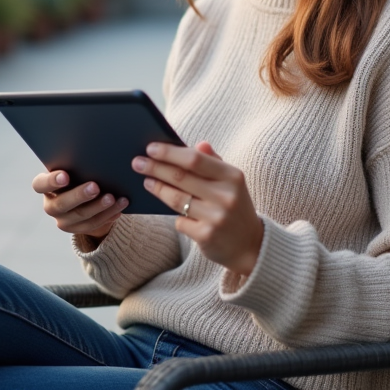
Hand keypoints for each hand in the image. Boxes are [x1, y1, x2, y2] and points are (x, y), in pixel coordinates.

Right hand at [32, 170, 128, 238]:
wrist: (84, 196)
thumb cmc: (79, 173)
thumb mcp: (75, 168)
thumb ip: (78, 163)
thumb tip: (95, 155)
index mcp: (46, 186)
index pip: (40, 184)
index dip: (51, 181)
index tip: (65, 176)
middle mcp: (51, 205)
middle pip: (62, 203)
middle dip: (79, 195)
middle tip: (95, 187)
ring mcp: (63, 219)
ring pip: (80, 216)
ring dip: (98, 207)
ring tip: (112, 197)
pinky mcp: (77, 229)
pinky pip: (93, 224)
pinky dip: (108, 215)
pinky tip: (119, 206)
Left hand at [132, 141, 263, 275]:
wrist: (252, 246)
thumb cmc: (235, 207)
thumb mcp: (232, 182)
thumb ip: (214, 161)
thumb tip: (198, 144)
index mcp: (233, 176)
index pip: (195, 159)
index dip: (170, 153)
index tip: (151, 148)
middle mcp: (226, 195)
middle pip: (181, 177)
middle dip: (155, 168)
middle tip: (138, 163)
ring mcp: (216, 217)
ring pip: (176, 199)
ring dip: (157, 188)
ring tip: (146, 181)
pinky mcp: (206, 236)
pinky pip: (180, 221)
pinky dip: (175, 215)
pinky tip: (168, 209)